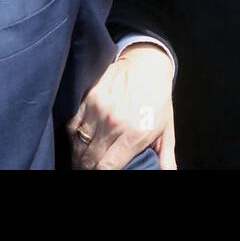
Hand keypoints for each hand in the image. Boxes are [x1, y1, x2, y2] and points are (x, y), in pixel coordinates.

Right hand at [69, 43, 175, 168]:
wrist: (148, 65)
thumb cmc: (158, 100)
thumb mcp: (167, 130)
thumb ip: (166, 158)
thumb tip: (167, 175)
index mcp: (134, 134)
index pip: (105, 167)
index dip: (100, 175)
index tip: (100, 175)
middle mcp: (114, 122)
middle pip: (89, 159)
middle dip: (87, 169)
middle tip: (89, 171)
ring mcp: (98, 109)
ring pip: (78, 144)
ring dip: (78, 157)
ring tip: (82, 163)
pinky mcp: (88, 97)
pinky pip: (71, 126)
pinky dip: (72, 138)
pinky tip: (77, 145)